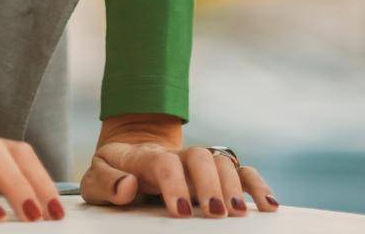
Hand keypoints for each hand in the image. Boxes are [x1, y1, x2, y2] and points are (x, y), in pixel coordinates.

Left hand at [80, 124, 280, 217]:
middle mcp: (177, 156)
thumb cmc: (113, 171)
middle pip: (199, 157)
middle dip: (210, 184)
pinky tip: (269, 205)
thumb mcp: (95, 178)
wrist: (130, 151)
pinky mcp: (212, 174)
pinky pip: (240, 171)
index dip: (174, 184)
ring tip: (240, 214)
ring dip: (234, 185)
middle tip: (217, 213)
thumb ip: (105, 182)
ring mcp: (197, 164)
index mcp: (146, 158)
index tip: (181, 211)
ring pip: (222, 162)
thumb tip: (128, 186)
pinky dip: (256, 184)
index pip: (164, 162)